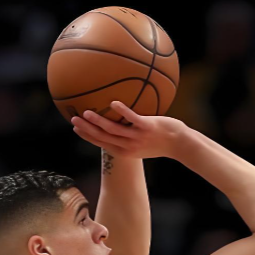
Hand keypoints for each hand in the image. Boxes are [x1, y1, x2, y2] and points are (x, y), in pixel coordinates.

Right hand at [71, 101, 186, 159]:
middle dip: (87, 130)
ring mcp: (138, 137)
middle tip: (73, 120)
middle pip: (104, 137)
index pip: (103, 144)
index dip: (88, 137)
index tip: (76, 128)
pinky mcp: (148, 127)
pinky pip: (133, 119)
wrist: (181, 144)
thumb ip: (130, 137)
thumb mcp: (143, 144)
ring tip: (86, 112)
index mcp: (126, 152)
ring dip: (99, 121)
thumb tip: (120, 124)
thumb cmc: (162, 142)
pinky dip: (122, 111)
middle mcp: (130, 146)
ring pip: (114, 130)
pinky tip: (113, 102)